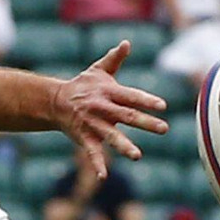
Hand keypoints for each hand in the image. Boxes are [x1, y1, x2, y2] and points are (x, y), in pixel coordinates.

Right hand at [52, 42, 168, 177]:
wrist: (55, 101)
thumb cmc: (83, 85)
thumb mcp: (98, 70)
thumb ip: (115, 58)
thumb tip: (127, 42)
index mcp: (108, 91)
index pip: (131, 96)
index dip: (146, 100)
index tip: (163, 106)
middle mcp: (101, 108)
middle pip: (126, 116)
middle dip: (145, 123)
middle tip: (164, 129)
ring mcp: (92, 124)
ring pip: (110, 136)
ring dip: (123, 146)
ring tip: (137, 156)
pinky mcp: (84, 137)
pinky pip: (91, 152)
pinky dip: (96, 164)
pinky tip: (103, 177)